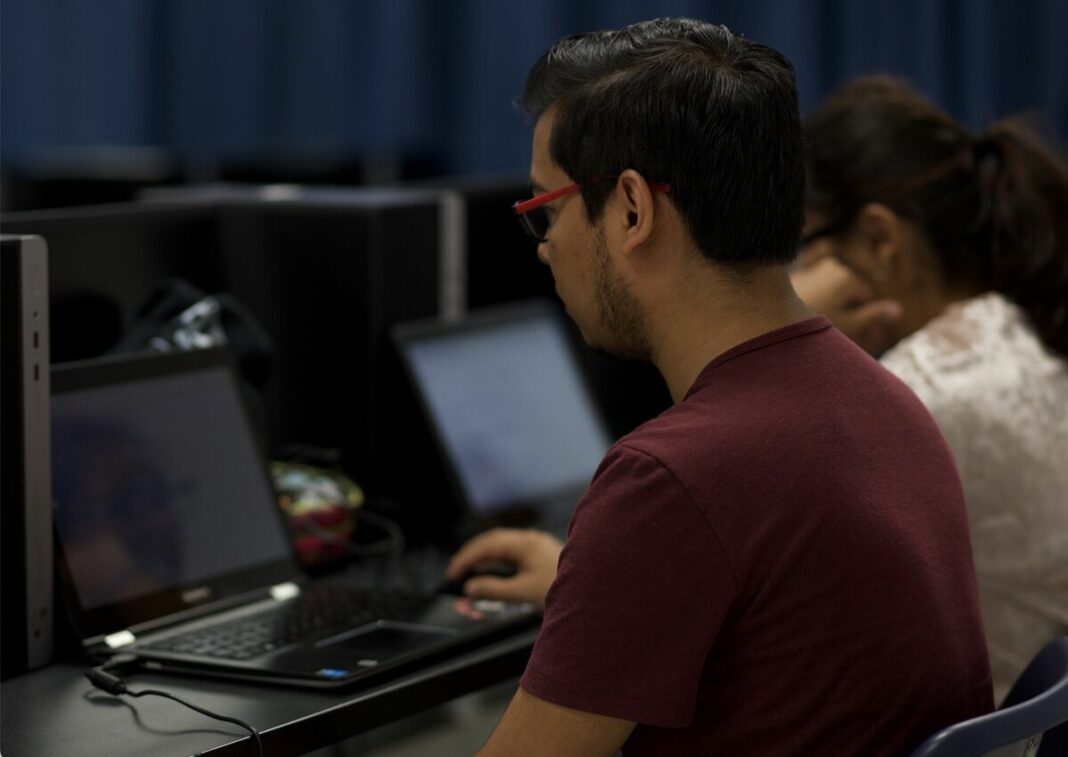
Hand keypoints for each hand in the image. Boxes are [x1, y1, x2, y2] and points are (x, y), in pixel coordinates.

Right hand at [445, 528, 562, 607]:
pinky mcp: (540, 556)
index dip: (465, 559)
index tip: (452, 575)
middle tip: (455, 575)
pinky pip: (512, 555)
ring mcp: (535, 546)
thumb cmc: (563, 588)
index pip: (486, 545)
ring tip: (470, 578)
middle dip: (471, 559)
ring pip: (501, 549)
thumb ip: (494, 589)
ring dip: (484, 562)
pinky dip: (498, 566)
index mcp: (524, 543)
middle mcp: (529, 540)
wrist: (595, 589)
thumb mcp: (523, 592)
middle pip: (491, 543)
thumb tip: (470, 588)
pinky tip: (493, 577)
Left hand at [792, 254, 902, 355]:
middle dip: (846, 309)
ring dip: (831, 303)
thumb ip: (873, 316)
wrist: (764, 312)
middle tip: (833, 329)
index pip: (865, 296)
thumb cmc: (808, 324)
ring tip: (815, 319)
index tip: (850, 332)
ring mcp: (814, 267)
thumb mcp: (847, 324)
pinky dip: (815, 299)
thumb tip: (898, 310)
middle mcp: (833, 266)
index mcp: (848, 276)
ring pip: (832, 289)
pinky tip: (802, 311)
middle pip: (848, 291)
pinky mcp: (799, 272)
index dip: (861, 317)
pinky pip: (815, 288)